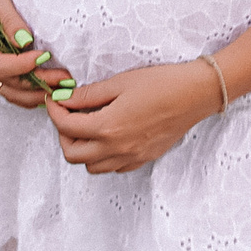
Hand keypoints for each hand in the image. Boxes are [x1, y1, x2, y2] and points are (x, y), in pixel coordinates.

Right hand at [0, 0, 75, 109]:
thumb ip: (10, 21)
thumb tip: (25, 42)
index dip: (22, 65)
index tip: (45, 56)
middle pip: (9, 83)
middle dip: (39, 84)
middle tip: (66, 80)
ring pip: (12, 91)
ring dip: (37, 93)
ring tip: (63, 88)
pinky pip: (14, 87)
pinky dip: (32, 91)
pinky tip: (52, 88)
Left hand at [50, 60, 222, 174]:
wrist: (196, 94)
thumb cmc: (161, 83)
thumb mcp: (120, 82)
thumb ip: (88, 95)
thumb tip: (64, 98)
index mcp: (108, 127)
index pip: (66, 127)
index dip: (54, 111)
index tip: (54, 99)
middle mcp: (117, 149)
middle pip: (73, 154)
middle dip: (63, 134)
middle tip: (67, 114)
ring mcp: (131, 157)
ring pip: (91, 166)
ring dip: (82, 149)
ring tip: (87, 126)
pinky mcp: (143, 159)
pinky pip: (113, 168)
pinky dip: (103, 157)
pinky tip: (109, 136)